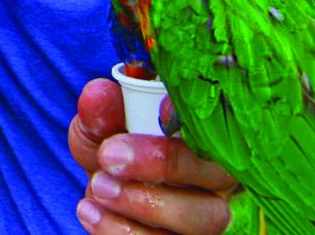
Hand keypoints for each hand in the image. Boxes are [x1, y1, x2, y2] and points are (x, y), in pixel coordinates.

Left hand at [69, 79, 235, 233]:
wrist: (101, 193)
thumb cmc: (114, 151)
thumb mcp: (101, 127)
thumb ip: (102, 112)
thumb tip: (97, 94)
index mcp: (209, 140)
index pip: (224, 125)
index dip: (198, 119)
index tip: (160, 110)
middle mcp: (220, 182)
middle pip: (221, 176)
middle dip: (164, 164)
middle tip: (109, 156)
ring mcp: (207, 219)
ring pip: (202, 221)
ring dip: (142, 204)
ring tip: (97, 187)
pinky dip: (121, 231)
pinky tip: (90, 211)